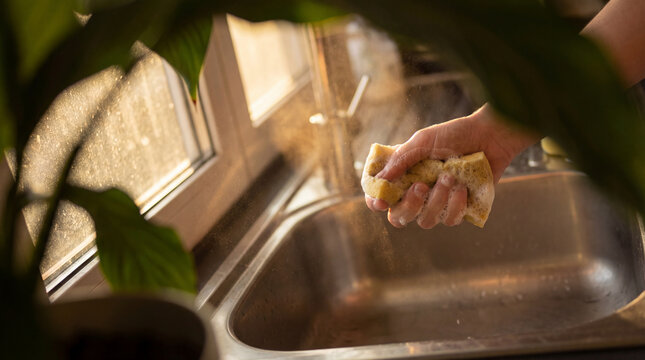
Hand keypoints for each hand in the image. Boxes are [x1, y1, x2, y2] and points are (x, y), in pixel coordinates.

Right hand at [365, 105, 538, 227]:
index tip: (381, 201)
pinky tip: (464, 187)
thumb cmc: (456, 134)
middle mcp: (417, 192)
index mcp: (403, 175)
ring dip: (436, 201)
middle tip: (421, 186)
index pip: (380, 196)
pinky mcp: (458, 209)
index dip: (376, 202)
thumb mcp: (423, 141)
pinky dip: (456, 205)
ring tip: (450, 178)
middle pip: (399, 217)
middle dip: (409, 205)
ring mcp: (437, 203)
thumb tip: (381, 180)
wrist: (492, 136)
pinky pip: (450, 221)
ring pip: (425, 221)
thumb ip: (401, 160)